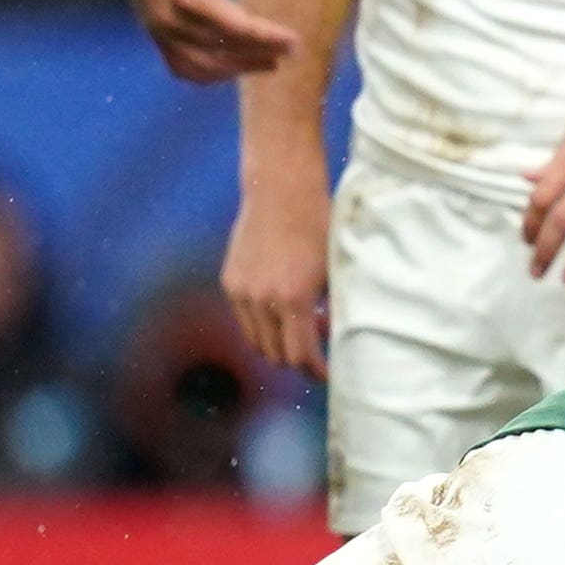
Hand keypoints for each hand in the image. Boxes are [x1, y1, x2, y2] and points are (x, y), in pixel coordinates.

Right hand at [106, 0, 294, 82]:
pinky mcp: (155, 36)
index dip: (265, 37)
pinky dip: (209, 75)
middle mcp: (168, 18)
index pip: (233, 25)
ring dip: (238, 68)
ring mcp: (158, 31)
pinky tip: (235, 68)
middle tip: (290, 51)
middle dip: (259, 52)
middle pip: (222, 48)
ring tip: (270, 63)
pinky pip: (182, 67)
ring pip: (202, 65)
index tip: (293, 41)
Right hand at [225, 168, 332, 378]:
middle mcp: (262, 300)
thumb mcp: (334, 271)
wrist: (281, 190)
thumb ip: (331, 308)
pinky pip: (244, 319)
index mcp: (293, 299)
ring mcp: (241, 292)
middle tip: (319, 342)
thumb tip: (330, 337)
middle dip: (299, 357)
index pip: (300, 356)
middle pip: (276, 354)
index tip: (329, 374)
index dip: (316, 371)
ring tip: (301, 323)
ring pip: (257, 341)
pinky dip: (262, 324)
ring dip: (278, 342)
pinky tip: (282, 307)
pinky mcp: (229, 281)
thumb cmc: (319, 226)